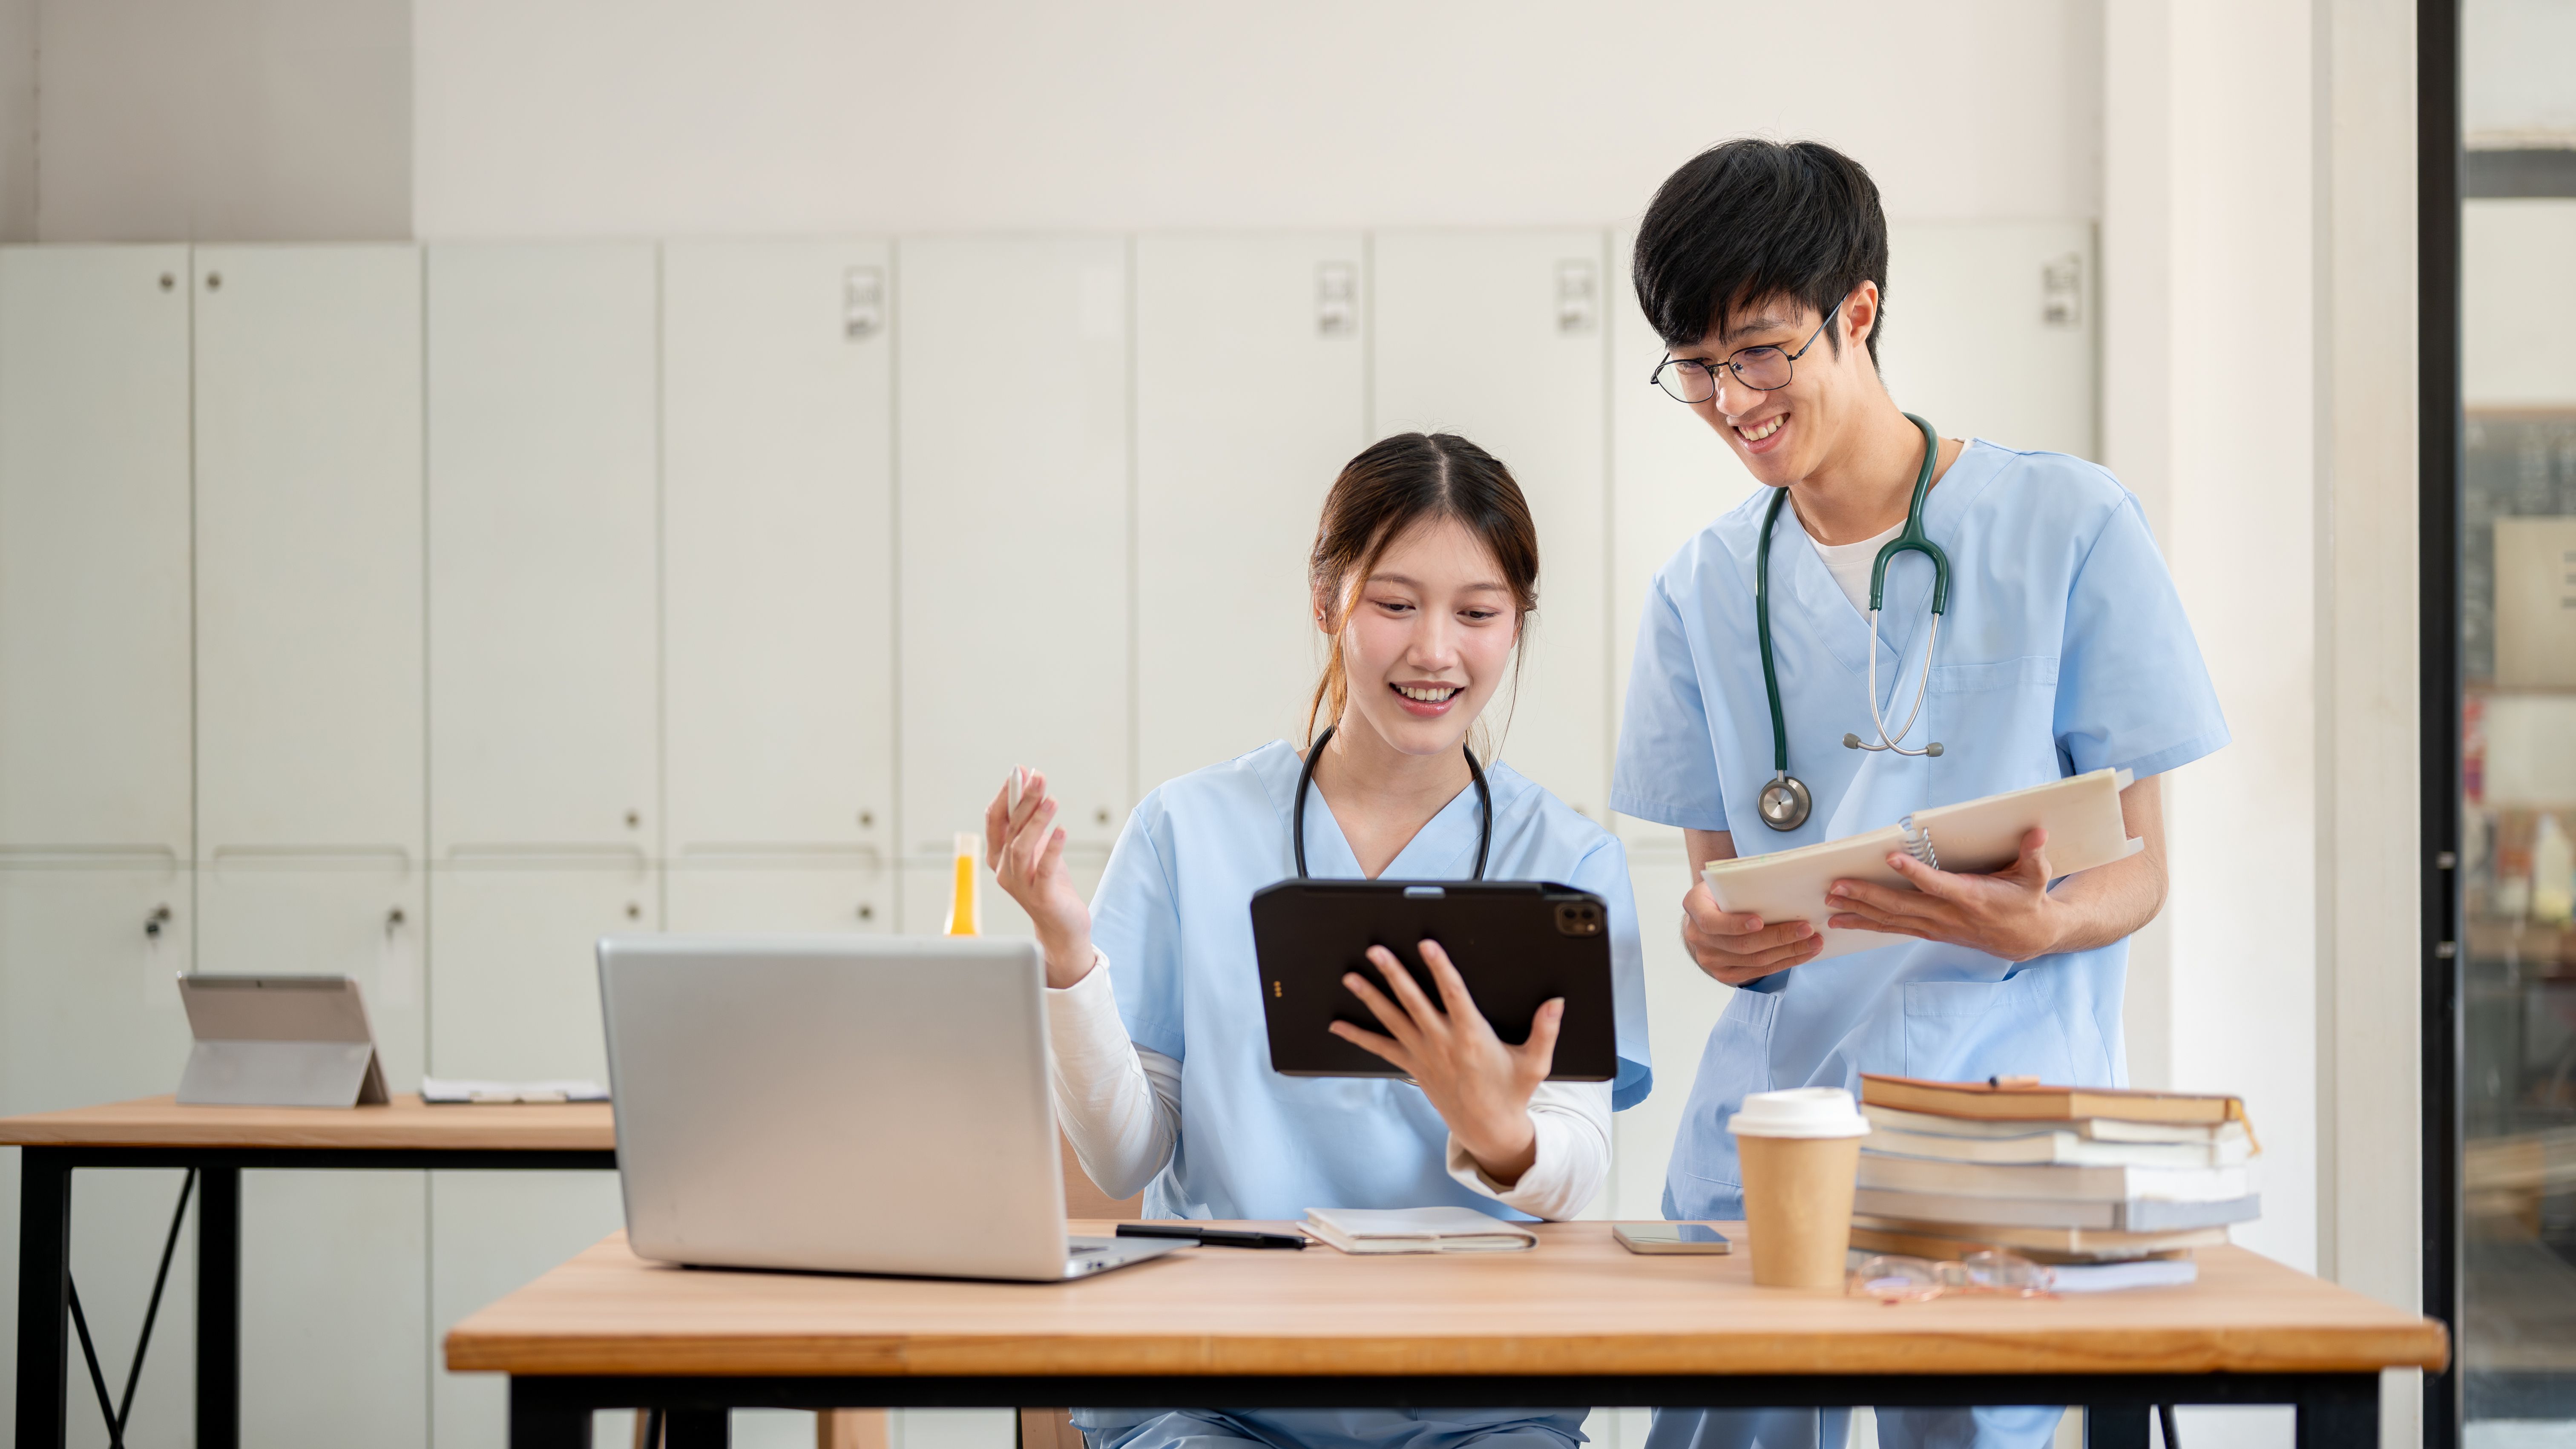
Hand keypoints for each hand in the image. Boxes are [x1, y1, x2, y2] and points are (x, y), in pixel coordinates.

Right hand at [983, 767, 1094, 987]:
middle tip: (1038, 778)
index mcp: (999, 857)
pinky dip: (1052, 849)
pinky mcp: (1042, 897)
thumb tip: (1030, 784)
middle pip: (1010, 829)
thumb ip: (1031, 822)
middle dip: (1023, 800)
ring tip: (1051, 800)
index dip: (1006, 795)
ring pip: (1021, 848)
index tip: (1020, 771)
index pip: (995, 820)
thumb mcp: (1038, 849)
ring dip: (1035, 821)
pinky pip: (1044, 869)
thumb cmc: (1050, 885)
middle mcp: (1004, 871)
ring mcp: (1021, 885)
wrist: (1062, 927)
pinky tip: (1062, 831)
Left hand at [1330, 941, 1557, 1187]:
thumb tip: (1556, 1001)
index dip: (1440, 968)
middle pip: (1413, 1001)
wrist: (1488, 1130)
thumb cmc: (1512, 1092)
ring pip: (1391, 1020)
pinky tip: (1337, 1026)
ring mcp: (1423, 1055)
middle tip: (1376, 950)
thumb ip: (1546, 1030)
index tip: (1428, 945)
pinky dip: (1357, 1037)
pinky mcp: (1412, 1067)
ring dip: (1369, 997)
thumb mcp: (1535, 1063)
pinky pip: (1380, 1049)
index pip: (1453, 994)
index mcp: (1472, 1036)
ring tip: (1349, 977)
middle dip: (1394, 973)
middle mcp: (1442, 1043)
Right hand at [1681, 878, 1819, 984]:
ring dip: (1788, 952)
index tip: (1760, 921)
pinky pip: (1758, 972)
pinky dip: (1784, 963)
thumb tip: (1782, 881)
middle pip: (1741, 945)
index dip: (1735, 924)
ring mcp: (1710, 960)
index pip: (1711, 922)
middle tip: (1807, 929)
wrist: (1707, 916)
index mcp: (1694, 908)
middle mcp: (1697, 937)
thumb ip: (1741, 884)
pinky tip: (1803, 954)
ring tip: (1814, 942)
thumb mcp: (1723, 882)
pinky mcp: (1724, 974)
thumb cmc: (1722, 894)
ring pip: (1754, 961)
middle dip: (1778, 937)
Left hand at [1825, 827, 2063, 961]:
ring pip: (1892, 920)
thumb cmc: (2028, 901)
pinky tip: (1844, 921)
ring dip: (1859, 912)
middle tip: (1837, 887)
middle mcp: (1949, 915)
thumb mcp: (2037, 877)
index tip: (1892, 858)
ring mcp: (1937, 926)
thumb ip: (2034, 855)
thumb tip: (2037, 832)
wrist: (2026, 937)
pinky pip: (1894, 929)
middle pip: (1903, 906)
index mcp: (1972, 898)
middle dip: (1867, 896)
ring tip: (1830, 904)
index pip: (1938, 885)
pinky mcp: (1930, 931)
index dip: (1915, 873)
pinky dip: (1868, 924)